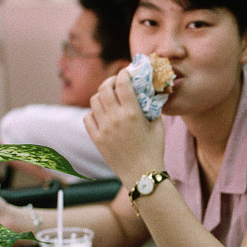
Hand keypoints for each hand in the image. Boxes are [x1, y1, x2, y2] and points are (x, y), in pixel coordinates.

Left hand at [84, 71, 165, 185]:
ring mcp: (103, 129)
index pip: (123, 84)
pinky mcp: (96, 138)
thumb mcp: (158, 125)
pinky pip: (87, 117)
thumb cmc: (154, 149)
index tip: (126, 72)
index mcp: (132, 113)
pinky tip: (102, 114)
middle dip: (110, 81)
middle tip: (116, 82)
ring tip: (109, 98)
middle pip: (104, 88)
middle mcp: (115, 118)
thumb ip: (151, 107)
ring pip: (94, 101)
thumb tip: (147, 93)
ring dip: (102, 95)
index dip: (123, 73)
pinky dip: (94, 112)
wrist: (141, 174)